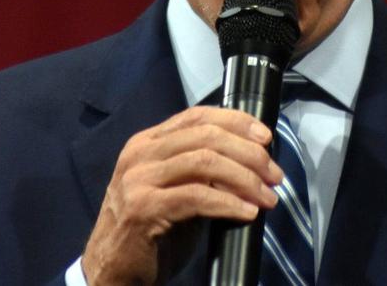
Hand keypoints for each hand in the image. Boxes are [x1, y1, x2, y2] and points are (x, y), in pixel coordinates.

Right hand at [81, 106, 282, 284]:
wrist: (112, 271)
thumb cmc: (148, 234)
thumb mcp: (175, 191)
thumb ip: (201, 172)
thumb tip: (250, 162)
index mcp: (147, 143)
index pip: (197, 116)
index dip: (236, 121)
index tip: (266, 138)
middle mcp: (140, 154)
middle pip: (206, 136)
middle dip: (249, 153)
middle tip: (274, 175)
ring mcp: (138, 180)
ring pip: (204, 161)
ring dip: (245, 178)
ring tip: (267, 197)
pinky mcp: (143, 209)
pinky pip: (196, 197)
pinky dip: (228, 203)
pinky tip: (247, 212)